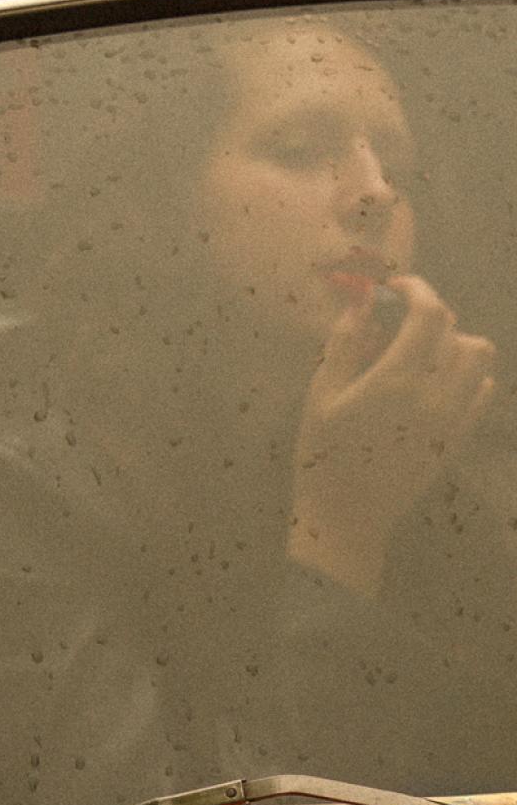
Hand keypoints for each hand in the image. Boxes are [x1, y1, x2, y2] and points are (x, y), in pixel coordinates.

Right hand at [287, 275, 496, 597]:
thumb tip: (362, 301)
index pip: (428, 314)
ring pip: (478, 358)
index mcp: (396, 380)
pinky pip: (483, 391)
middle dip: (428, 313)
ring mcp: (453, 418)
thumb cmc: (322, 453)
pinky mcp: (458, 438)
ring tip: (420, 349)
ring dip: (453, 341)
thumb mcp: (321, 393)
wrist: (347, 517)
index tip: (395, 287)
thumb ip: (344, 343)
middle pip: (454, 331)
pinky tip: (437, 378)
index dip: (416, 289)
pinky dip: (468, 372)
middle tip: (397, 320)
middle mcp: (435, 394)